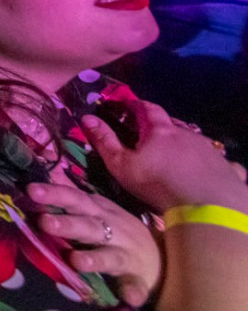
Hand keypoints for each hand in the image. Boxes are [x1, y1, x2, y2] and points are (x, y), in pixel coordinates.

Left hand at [28, 181, 160, 305]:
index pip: (75, 199)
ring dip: (93, 259)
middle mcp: (111, 230)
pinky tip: (130, 298)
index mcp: (98, 212)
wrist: (158, 256)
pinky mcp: (137, 279)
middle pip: (88, 225)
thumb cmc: (116, 230)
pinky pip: (136, 285)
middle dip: (67, 224)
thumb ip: (71, 198)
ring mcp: (125, 255)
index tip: (30, 190)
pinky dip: (134, 291)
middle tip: (44, 222)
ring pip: (109, 256)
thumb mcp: (97, 210)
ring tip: (76, 261)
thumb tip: (43, 176)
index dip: (55, 194)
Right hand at [82, 101, 244, 211]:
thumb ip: (105, 141)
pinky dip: (200, 157)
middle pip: (170, 121)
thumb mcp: (122, 165)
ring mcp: (207, 148)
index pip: (146, 109)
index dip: (135, 105)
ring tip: (172, 152)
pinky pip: (210, 155)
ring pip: (191, 138)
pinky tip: (199, 168)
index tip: (126, 105)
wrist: (206, 206)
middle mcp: (185, 133)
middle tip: (148, 130)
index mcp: (159, 130)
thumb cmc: (158, 184)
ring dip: (180, 141)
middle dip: (158, 123)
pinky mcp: (223, 164)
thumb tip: (87, 118)